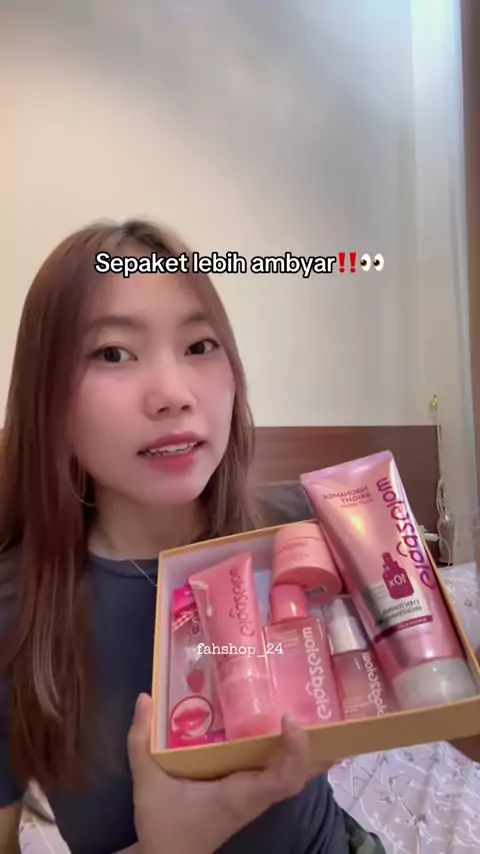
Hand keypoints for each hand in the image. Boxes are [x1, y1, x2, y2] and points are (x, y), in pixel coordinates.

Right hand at [127, 694, 330, 853]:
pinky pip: (280, 776)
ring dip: (308, 752)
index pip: (282, 778)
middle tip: (326, 713)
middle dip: (314, 749)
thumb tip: (144, 697)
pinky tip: (291, 735)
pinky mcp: (249, 797)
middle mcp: (253, 798)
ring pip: (293, 777)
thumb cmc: (163, 826)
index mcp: (238, 795)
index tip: (290, 719)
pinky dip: (293, 758)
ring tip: (320, 718)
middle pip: (298, 776)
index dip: (296, 751)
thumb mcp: (147, 783)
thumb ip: (141, 741)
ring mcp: (254, 799)